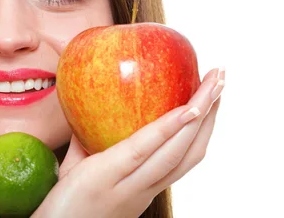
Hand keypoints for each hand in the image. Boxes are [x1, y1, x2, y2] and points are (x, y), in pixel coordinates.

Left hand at [32, 68, 224, 217]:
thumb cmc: (62, 207)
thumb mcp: (77, 170)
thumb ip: (86, 145)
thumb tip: (87, 112)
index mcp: (142, 187)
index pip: (182, 156)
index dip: (201, 129)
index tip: (210, 99)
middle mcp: (143, 189)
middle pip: (190, 150)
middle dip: (210, 113)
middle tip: (222, 78)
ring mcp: (129, 186)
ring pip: (178, 150)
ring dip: (201, 113)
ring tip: (214, 84)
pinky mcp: (106, 178)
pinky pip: (144, 151)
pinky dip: (169, 130)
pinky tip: (186, 110)